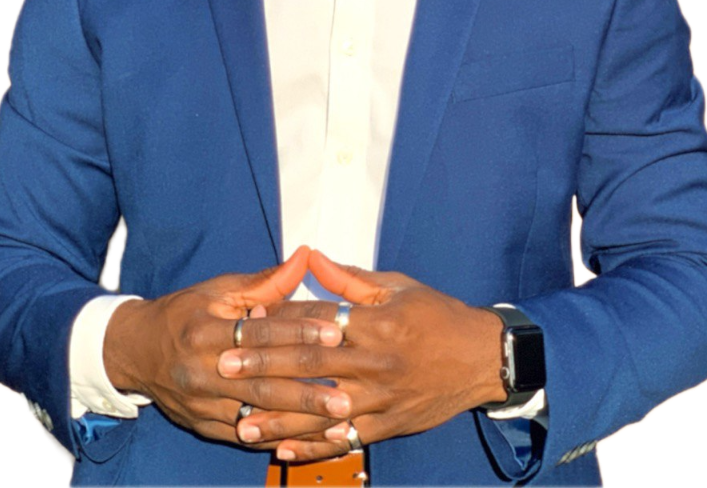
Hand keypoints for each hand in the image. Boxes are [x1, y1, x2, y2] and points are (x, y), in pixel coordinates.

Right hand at [103, 246, 351, 447]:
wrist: (134, 352)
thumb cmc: (182, 314)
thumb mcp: (218, 290)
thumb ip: (265, 281)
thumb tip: (305, 257)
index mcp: (205, 331)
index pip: (259, 334)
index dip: (298, 333)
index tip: (334, 334)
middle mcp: (202, 372)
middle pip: (262, 384)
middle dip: (306, 393)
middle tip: (345, 397)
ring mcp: (202, 404)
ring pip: (257, 417)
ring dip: (299, 422)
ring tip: (337, 423)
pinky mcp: (204, 426)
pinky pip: (246, 437)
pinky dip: (279, 438)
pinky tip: (309, 440)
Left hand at [217, 250, 506, 461]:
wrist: (482, 358)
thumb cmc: (436, 314)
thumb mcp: (396, 286)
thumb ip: (348, 279)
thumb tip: (309, 257)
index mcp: (374, 323)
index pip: (316, 322)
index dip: (278, 320)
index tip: (245, 320)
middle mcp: (374, 363)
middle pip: (309, 366)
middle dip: (264, 366)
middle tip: (225, 365)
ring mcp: (379, 399)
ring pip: (320, 412)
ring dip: (278, 416)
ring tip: (240, 420)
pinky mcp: (386, 426)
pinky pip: (343, 441)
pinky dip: (311, 448)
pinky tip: (281, 449)